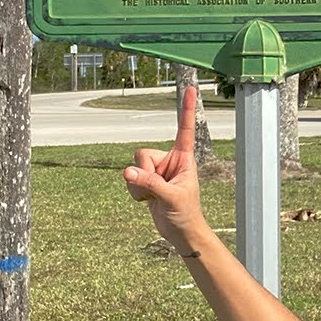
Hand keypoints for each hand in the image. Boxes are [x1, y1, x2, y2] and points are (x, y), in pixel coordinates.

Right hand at [124, 85, 206, 248]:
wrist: (180, 233)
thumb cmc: (186, 215)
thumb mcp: (171, 198)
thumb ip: (150, 184)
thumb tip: (128, 172)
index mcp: (184, 158)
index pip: (185, 129)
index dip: (187, 109)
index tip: (192, 88)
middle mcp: (169, 160)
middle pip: (142, 153)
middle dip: (145, 173)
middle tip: (159, 190)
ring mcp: (157, 170)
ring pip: (133, 167)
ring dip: (139, 186)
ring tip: (155, 198)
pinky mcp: (146, 181)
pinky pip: (129, 179)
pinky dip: (135, 193)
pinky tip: (148, 200)